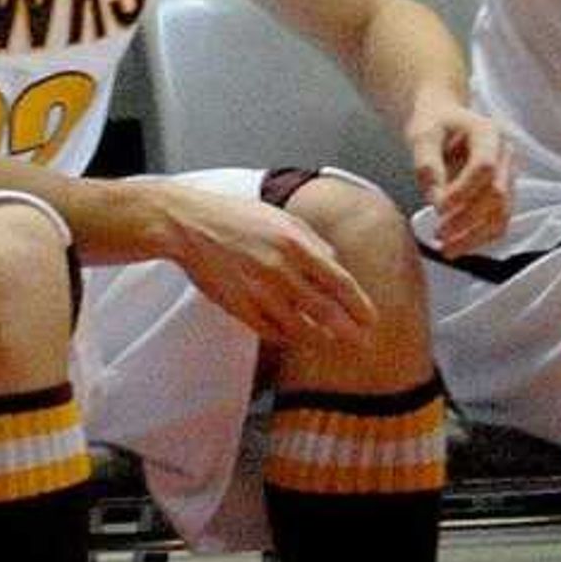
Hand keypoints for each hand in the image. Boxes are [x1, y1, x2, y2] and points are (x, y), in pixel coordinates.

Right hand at [153, 184, 379, 354]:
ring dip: (319, 339)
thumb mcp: (285, 219)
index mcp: (296, 246)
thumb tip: (336, 264)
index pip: (339, 283)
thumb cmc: (238, 218)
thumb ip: (314, 243)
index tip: (371, 318)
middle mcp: (280, 271)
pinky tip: (297, 338)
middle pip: (324, 311)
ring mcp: (258, 292)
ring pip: (298, 327)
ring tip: (332, 343)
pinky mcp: (237, 307)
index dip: (359, 305)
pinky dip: (286, 336)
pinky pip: (269, 330)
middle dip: (347, 330)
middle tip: (363, 341)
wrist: (190, 225)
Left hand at [409, 98, 515, 257]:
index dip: (463, 191)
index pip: (484, 166)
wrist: (445, 119)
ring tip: (447, 249)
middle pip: (497, 193)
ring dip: (475, 235)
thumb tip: (436, 201)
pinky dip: (480, 238)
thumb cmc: (433, 124)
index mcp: (489, 133)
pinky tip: (458, 247)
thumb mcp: (422, 135)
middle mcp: (506, 154)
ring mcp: (508, 174)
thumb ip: (428, 164)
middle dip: (468, 219)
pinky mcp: (504, 192)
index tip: (438, 208)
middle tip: (438, 234)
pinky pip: (500, 220)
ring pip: (502, 212)